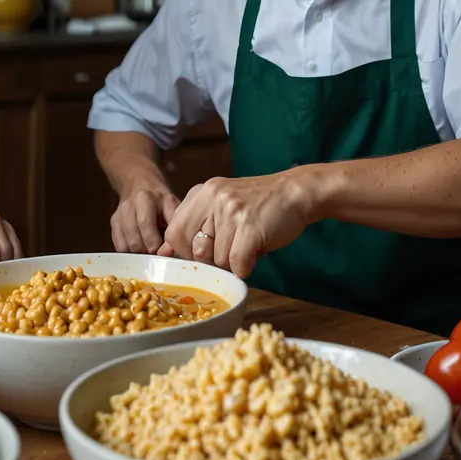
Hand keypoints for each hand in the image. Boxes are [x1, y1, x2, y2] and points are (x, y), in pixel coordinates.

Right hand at [110, 187, 180, 254]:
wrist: (140, 185)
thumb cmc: (160, 200)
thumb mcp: (172, 206)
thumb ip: (173, 226)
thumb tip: (173, 250)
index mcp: (145, 198)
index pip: (145, 225)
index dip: (154, 244)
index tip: (162, 253)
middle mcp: (129, 206)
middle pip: (134, 239)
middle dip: (146, 252)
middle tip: (156, 255)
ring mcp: (119, 215)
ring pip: (125, 245)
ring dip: (138, 254)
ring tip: (149, 251)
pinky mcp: (113, 223)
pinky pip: (119, 246)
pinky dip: (130, 252)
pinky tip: (139, 249)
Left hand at [163, 174, 311, 276]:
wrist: (296, 192)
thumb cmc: (258, 205)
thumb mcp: (220, 204)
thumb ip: (193, 223)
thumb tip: (164, 251)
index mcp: (201, 192)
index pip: (174, 232)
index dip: (186, 251)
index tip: (204, 252)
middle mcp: (213, 198)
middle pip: (194, 250)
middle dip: (212, 260)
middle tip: (231, 249)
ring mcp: (231, 211)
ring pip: (218, 260)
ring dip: (233, 263)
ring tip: (247, 245)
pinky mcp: (250, 226)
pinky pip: (237, 264)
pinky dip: (247, 267)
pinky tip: (255, 252)